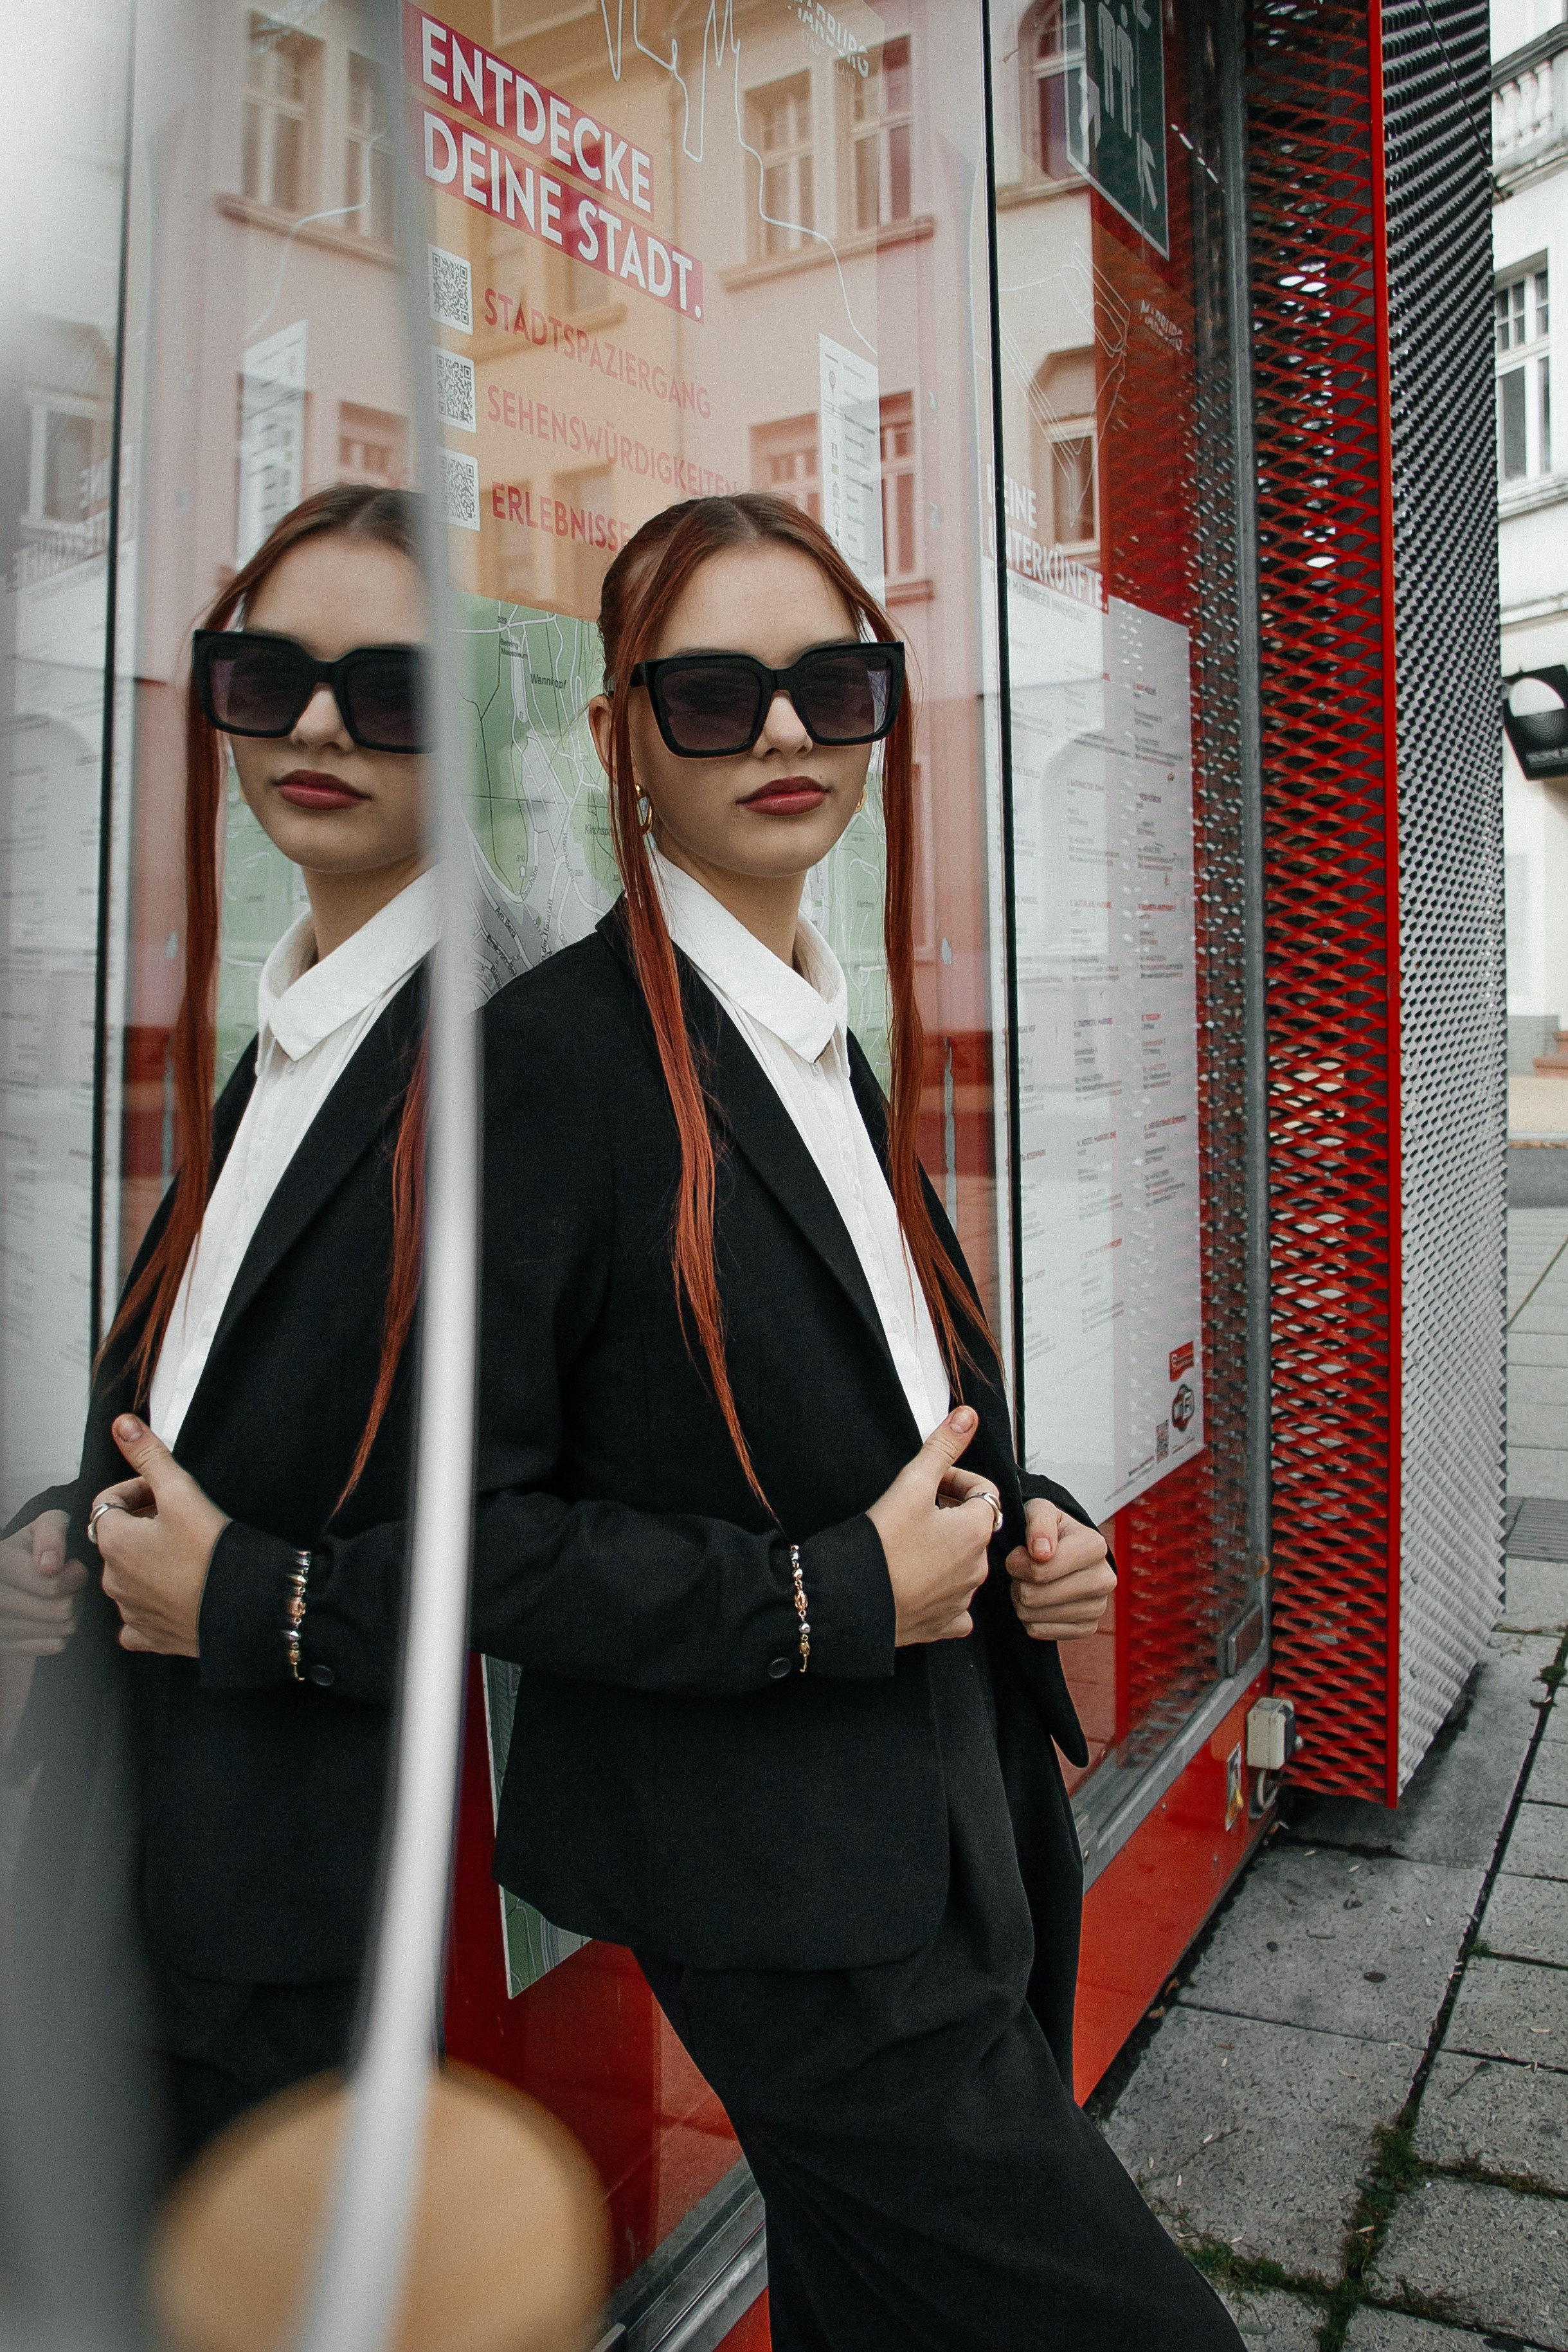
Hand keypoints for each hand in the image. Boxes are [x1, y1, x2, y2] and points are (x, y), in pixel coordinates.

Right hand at [0, 1510, 86, 1653]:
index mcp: (1, 1564)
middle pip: (61, 1610)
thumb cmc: (33, 1545)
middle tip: (71, 1583)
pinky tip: (52, 1615)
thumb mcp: (43, 1526)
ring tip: (63, 1596)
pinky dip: (61, 1631)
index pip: (53, 1585)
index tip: (72, 1566)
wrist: (9, 1570)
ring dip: (73, 1613)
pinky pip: (55, 1645)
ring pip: (62, 1630)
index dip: (75, 1575)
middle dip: (76, 1594)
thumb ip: (50, 1535)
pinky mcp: (7, 1645)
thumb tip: (49, 1566)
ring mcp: (0, 1626)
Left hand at [91, 1417, 228, 1657]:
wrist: (244, 1605)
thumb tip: (122, 1425)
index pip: (108, 1503)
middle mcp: (113, 1579)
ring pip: (127, 1577)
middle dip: (143, 1525)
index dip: (137, 1490)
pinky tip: (174, 1594)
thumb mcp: (181, 1491)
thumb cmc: (214, 1551)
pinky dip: (150, 1605)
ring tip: (185, 1554)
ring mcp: (130, 1610)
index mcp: (114, 1542)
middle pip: (118, 1539)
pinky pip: (137, 1619)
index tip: (165, 1492)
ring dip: (148, 1562)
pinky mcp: (151, 1635)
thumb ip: (149, 1455)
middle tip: (181, 1520)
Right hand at [866, 1406, 998, 1646]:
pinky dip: (942, 1591)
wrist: (851, 1600)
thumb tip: (967, 1417)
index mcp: (976, 1531)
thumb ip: (942, 1447)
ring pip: (964, 1564)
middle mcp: (977, 1567)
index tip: (931, 1482)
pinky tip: (919, 1581)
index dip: (956, 1480)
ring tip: (910, 1543)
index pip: (983, 1492)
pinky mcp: (943, 1623)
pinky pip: (955, 1604)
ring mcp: (962, 1599)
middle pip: (974, 1528)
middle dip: (950, 1514)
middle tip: (915, 1509)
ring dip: (945, 1550)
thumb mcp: (912, 1483)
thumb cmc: (880, 1545)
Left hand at [1006, 1500, 1115, 1641]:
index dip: (1016, 1563)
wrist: (1066, 1552)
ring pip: (1033, 1616)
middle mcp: (1104, 1580)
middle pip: (1034, 1596)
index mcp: (1095, 1546)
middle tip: (1022, 1571)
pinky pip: (1038, 1632)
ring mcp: (1098, 1607)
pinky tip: (1038, 1601)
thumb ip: (1039, 1522)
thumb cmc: (1049, 1530)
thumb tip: (1041, 1552)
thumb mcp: (1040, 1511)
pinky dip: (1029, 1618)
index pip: (1038, 1570)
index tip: (1019, 1553)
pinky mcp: (1088, 1628)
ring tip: (1030, 1583)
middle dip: (1018, 1582)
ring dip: (1021, 1600)